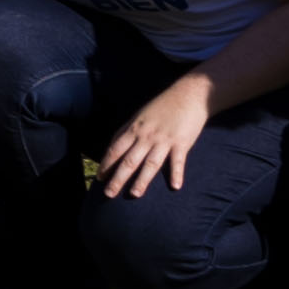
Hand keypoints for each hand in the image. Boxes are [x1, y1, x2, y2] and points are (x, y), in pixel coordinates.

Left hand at [97, 70, 216, 200]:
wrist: (188, 94)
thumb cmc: (162, 106)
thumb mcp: (139, 116)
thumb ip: (127, 132)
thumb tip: (113, 147)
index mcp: (134, 129)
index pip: (115, 149)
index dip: (106, 165)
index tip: (100, 178)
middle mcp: (146, 136)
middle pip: (129, 160)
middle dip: (118, 178)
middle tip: (108, 194)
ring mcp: (164, 140)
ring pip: (150, 163)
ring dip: (142, 180)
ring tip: (134, 194)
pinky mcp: (182, 142)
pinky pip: (178, 161)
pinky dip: (176, 173)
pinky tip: (175, 186)